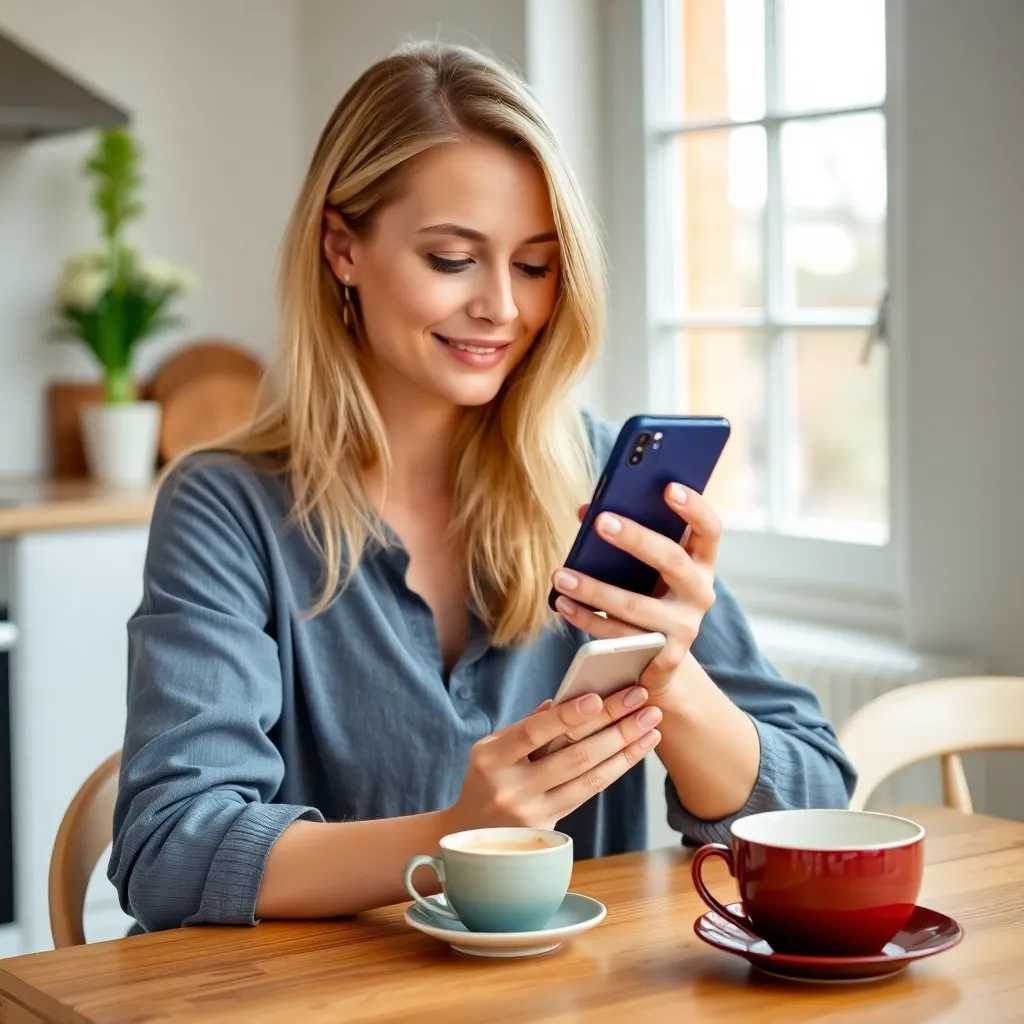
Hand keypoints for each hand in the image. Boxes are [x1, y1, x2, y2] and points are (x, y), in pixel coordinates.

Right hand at [447, 690, 661, 831]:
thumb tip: (565, 700)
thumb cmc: (486, 779)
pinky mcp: (551, 829)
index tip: (598, 697)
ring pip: (589, 777)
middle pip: (572, 755)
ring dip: (626, 749)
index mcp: (491, 759)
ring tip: (651, 726)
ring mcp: (532, 813)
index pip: (532, 733)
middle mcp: (511, 788)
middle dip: (613, 726)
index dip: (566, 716)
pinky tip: (636, 750)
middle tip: (643, 702)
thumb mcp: (492, 747)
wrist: (471, 837)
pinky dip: (616, 768)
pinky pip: (590, 793)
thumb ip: (526, 725)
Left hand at [550, 484, 720, 698]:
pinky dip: (587, 619)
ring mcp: (685, 627)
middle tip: (599, 521)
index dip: (694, 508)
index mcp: (701, 562)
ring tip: (560, 574)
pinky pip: (620, 637)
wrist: (659, 656)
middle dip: (635, 539)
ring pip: (636, 606)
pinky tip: (564, 603)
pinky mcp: (664, 656)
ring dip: (594, 589)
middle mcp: (700, 593)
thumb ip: (625, 536)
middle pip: (672, 560)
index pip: (709, 529)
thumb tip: (585, 509)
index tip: (669, 487)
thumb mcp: (646, 566)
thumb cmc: (647, 593)